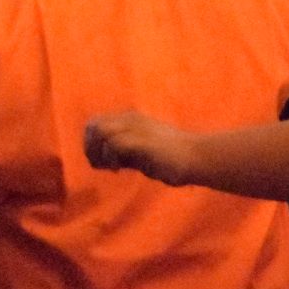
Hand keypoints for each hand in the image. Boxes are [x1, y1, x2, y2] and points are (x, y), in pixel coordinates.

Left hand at [85, 111, 199, 185]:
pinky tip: (119, 169)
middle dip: (91, 148)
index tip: (101, 162)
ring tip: (111, 167)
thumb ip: (122, 152)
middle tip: (103, 166)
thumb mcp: (140, 153)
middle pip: (93, 126)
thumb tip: (100, 158)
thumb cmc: (170, 159)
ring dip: (99, 152)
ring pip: (100, 131)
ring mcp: (137, 128)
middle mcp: (131, 119)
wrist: (197, 158)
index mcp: (131, 120)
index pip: (95, 123)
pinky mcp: (143, 140)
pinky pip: (114, 143)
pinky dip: (110, 158)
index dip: (91, 144)